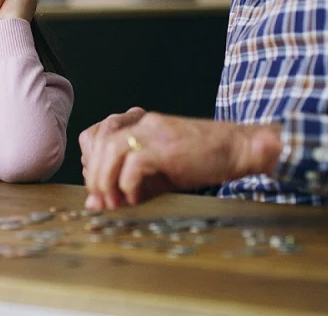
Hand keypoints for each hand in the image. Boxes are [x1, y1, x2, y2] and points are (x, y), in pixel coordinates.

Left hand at [83, 112, 282, 210]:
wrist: (238, 149)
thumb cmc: (201, 161)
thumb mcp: (158, 175)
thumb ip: (127, 186)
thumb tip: (97, 204)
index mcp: (139, 124)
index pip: (95, 134)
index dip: (89, 161)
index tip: (98, 186)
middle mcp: (143, 123)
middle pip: (98, 141)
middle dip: (94, 175)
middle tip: (101, 201)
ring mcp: (155, 132)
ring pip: (110, 149)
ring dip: (106, 179)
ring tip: (113, 201)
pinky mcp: (167, 147)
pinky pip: (134, 162)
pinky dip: (128, 184)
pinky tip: (134, 198)